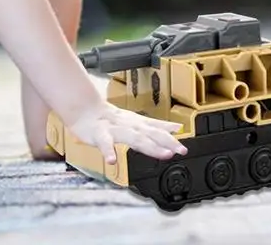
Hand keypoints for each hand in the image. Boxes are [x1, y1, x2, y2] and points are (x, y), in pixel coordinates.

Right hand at [68, 100, 187, 164]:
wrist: (86, 110)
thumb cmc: (112, 119)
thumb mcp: (137, 121)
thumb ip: (157, 126)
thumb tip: (177, 128)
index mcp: (138, 124)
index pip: (158, 131)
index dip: (172, 140)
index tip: (184, 149)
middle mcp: (130, 126)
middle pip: (150, 134)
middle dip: (166, 143)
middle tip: (180, 150)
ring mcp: (115, 129)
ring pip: (133, 137)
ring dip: (148, 145)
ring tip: (162, 154)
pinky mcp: (100, 134)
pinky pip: (104, 143)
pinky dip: (108, 151)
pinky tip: (112, 160)